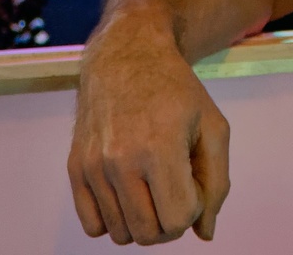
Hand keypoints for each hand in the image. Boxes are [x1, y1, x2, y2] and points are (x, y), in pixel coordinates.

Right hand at [69, 23, 230, 244]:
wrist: (127, 57)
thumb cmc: (177, 93)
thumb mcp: (213, 128)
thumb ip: (217, 184)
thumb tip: (204, 234)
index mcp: (159, 147)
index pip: (178, 220)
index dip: (193, 209)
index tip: (194, 182)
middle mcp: (119, 160)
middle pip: (149, 234)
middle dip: (170, 221)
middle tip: (175, 188)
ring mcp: (92, 166)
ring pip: (121, 234)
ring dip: (143, 221)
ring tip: (153, 185)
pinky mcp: (75, 169)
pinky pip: (93, 226)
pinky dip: (114, 220)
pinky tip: (129, 192)